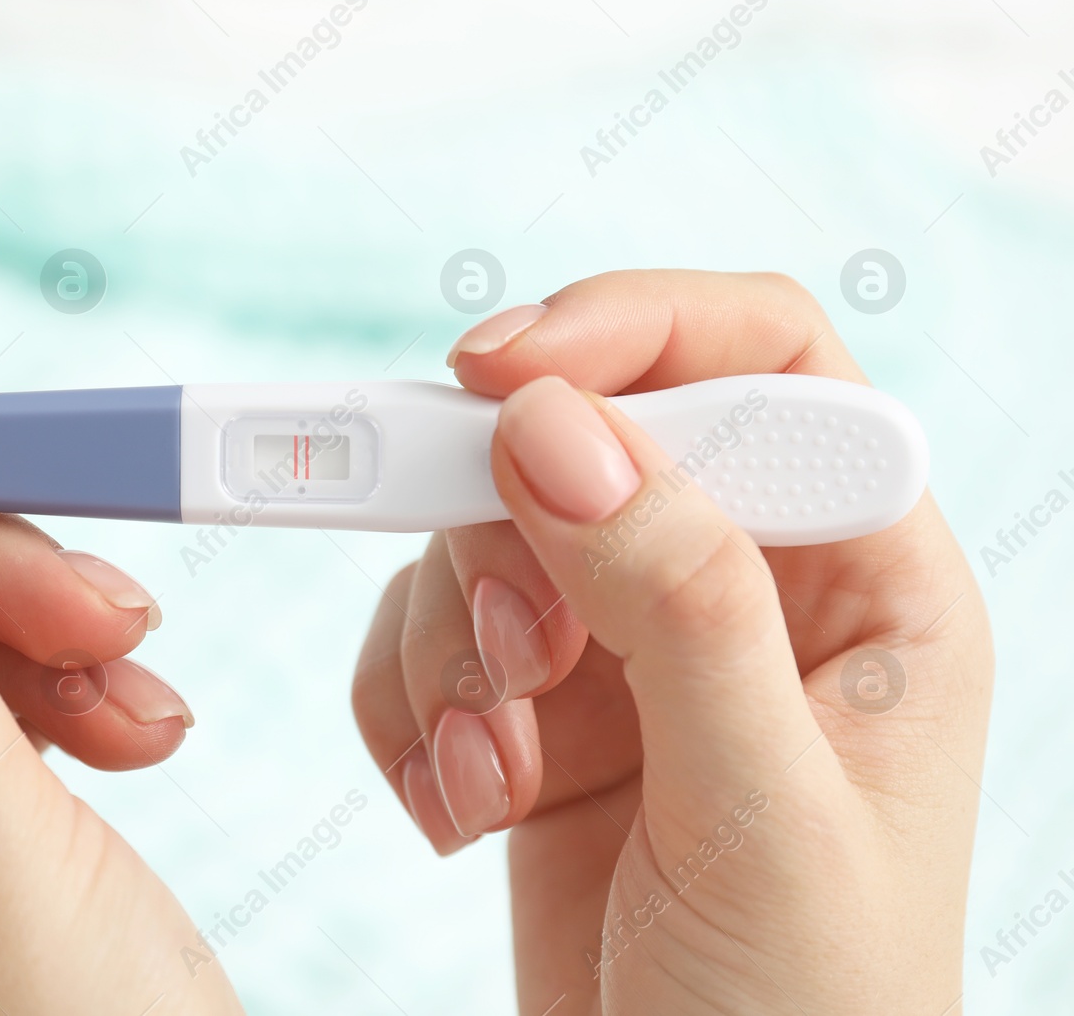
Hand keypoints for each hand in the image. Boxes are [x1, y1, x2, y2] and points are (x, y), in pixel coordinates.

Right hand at [352, 271, 990, 1013]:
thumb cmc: (800, 1013)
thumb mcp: (760, 810)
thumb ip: (675, 601)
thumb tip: (554, 421)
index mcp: (867, 583)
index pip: (763, 363)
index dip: (632, 331)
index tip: (495, 373)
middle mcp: (745, 590)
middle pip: (586, 438)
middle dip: (508, 537)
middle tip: (512, 662)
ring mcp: (628, 648)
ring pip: (479, 537)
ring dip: (454, 654)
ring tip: (501, 783)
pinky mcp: (535, 711)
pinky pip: (422, 633)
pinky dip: (411, 709)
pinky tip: (466, 808)